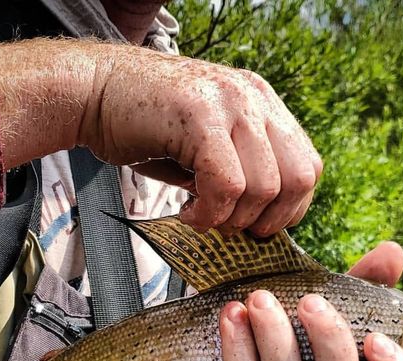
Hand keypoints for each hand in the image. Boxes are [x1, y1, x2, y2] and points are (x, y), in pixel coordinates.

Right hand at [82, 47, 321, 235]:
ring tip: (200, 215)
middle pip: (298, 179)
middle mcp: (254, 98)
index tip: (256, 225)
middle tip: (231, 226)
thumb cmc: (148, 129)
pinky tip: (187, 212)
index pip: (308, 168)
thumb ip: (242, 175)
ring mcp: (230, 101)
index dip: (290, 209)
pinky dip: (208, 213)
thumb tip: (262, 222)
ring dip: (231, 218)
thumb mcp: (208, 150)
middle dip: (267, 220)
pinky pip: (226, 185)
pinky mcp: (200, 114)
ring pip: (264, 187)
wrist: (94, 92)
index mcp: (263, 105)